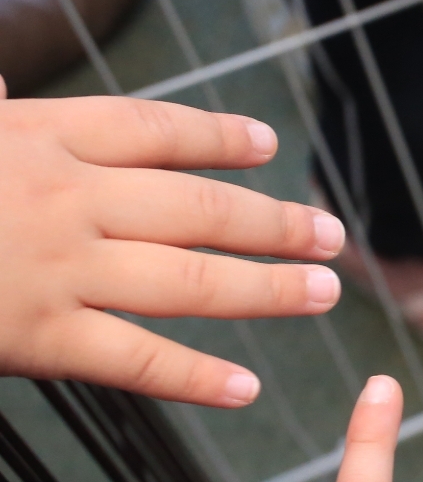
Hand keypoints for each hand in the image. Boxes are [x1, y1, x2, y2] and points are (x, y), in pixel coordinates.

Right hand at [0, 86, 345, 405]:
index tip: (268, 145)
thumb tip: (1, 92)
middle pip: (198, 209)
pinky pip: (138, 359)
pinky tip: (245, 389)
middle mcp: (65, 199)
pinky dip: (197, 378)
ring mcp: (58, 268)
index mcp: (40, 138)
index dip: (218, 139)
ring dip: (269, 289)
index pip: (154, 133)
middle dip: (276, 224)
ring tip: (323, 292)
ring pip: (190, 282)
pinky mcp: (40, 336)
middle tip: (330, 235)